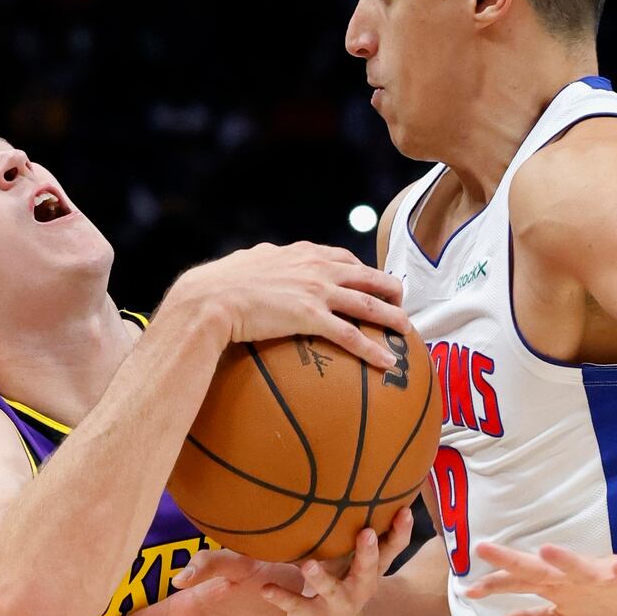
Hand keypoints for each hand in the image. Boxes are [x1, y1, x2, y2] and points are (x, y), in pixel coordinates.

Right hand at [166, 241, 407, 369]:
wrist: (209, 298)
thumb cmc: (220, 283)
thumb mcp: (249, 261)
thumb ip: (265, 260)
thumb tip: (259, 259)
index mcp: (301, 253)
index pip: (344, 258)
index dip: (364, 270)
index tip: (373, 280)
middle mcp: (316, 267)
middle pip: (367, 276)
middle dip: (390, 288)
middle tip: (401, 301)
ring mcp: (316, 291)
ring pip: (368, 303)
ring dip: (392, 317)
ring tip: (407, 330)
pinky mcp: (310, 317)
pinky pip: (350, 335)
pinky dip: (372, 349)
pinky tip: (387, 362)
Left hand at [260, 509, 413, 615]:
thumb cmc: (345, 582)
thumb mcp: (355, 562)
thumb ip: (359, 535)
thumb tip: (359, 483)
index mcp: (372, 570)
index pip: (392, 549)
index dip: (401, 531)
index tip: (405, 511)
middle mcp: (360, 588)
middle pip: (368, 570)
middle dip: (368, 552)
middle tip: (367, 532)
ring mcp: (337, 604)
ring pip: (331, 590)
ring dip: (320, 578)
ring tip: (308, 565)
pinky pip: (296, 605)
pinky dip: (281, 596)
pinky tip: (266, 589)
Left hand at [464, 543, 616, 615]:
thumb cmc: (607, 611)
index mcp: (560, 589)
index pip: (522, 583)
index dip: (496, 585)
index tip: (468, 590)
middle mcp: (578, 577)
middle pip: (542, 568)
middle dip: (514, 560)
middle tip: (484, 548)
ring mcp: (609, 575)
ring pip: (584, 566)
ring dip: (567, 559)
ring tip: (546, 550)